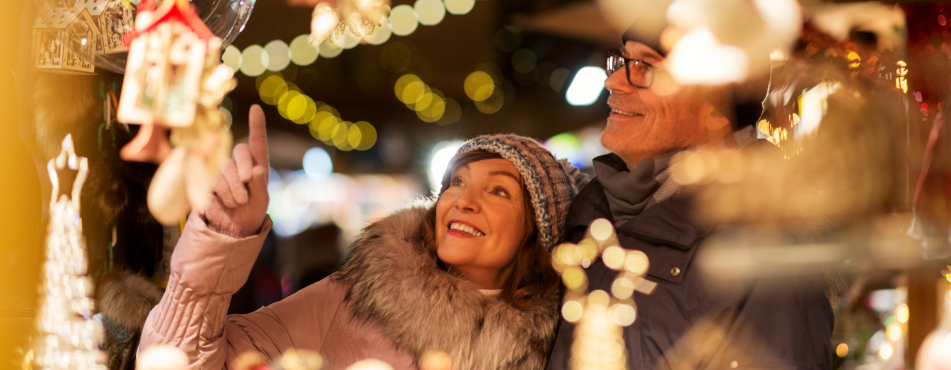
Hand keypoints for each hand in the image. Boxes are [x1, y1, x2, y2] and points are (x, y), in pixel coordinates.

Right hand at [203, 105, 269, 237]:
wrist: (232, 228)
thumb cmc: (251, 212)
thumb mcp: (261, 200)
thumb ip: (260, 184)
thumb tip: (257, 169)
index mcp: (257, 165)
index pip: (258, 142)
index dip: (257, 125)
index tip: (256, 108)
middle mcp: (239, 164)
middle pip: (240, 151)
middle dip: (245, 168)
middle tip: (248, 184)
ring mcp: (222, 171)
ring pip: (226, 168)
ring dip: (235, 188)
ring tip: (239, 202)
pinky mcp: (208, 181)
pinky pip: (214, 181)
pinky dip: (224, 194)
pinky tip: (226, 203)